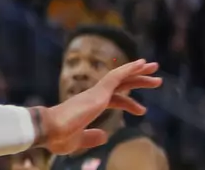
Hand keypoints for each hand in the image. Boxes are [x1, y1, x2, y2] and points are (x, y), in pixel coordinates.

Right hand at [38, 60, 160, 153]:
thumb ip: (91, 137)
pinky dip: (129, 69)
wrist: (49, 130)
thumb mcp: (79, 140)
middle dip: (137, 80)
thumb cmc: (59, 136)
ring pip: (120, 77)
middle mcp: (93, 95)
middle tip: (155, 80)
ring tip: (155, 69)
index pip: (113, 99)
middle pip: (120, 84)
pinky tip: (141, 65)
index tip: (142, 109)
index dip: (128, 102)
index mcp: (89, 106)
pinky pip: (116, 76)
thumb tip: (104, 136)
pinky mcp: (99, 91)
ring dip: (138, 72)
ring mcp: (96, 92)